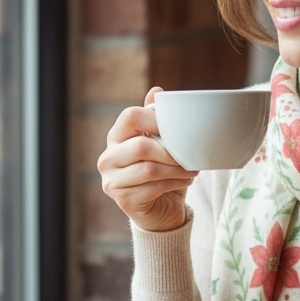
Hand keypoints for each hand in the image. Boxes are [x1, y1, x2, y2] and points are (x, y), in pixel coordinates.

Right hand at [98, 86, 196, 231]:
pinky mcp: (123, 200)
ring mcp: (111, 181)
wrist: (161, 209)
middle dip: (171, 152)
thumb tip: (157, 91)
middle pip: (141, 146)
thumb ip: (156, 119)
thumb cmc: (161, 170)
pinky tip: (186, 181)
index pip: (130, 117)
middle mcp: (108, 158)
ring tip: (191, 170)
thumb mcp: (160, 142)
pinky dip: (175, 183)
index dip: (156, 119)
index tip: (178, 128)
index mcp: (116, 137)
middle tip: (190, 156)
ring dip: (176, 169)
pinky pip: (153, 188)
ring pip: (149, 169)